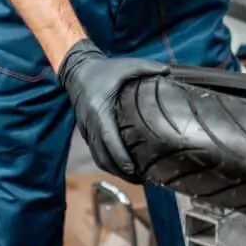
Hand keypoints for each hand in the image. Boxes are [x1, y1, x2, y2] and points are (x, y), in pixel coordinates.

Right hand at [57, 38, 168, 181]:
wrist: (77, 70)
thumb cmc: (103, 69)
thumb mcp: (125, 65)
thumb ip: (147, 67)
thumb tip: (168, 71)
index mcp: (100, 111)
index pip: (109, 141)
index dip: (122, 159)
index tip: (135, 171)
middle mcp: (91, 124)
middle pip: (104, 157)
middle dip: (121, 172)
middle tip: (142, 180)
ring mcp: (87, 130)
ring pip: (99, 159)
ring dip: (115, 171)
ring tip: (135, 178)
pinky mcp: (87, 132)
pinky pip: (96, 153)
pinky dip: (108, 164)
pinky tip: (122, 168)